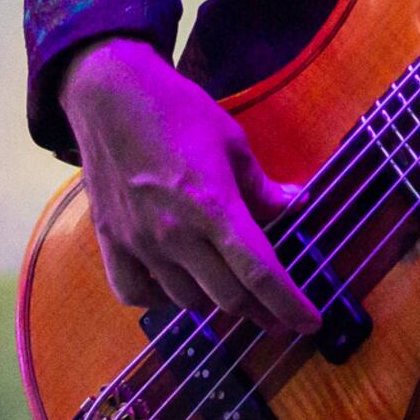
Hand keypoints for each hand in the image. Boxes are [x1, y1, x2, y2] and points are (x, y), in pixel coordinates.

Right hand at [56, 36, 319, 333]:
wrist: (109, 95)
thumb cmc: (176, 111)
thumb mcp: (232, 141)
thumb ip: (260, 186)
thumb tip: (292, 206)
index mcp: (213, 206)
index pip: (260, 273)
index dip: (290, 304)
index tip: (310, 323)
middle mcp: (176, 233)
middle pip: (229, 297)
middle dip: (261, 311)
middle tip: (277, 312)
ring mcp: (140, 243)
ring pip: (188, 300)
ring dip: (216, 301)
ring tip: (229, 289)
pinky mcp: (111, 243)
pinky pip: (137, 294)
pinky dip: (162, 299)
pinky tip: (176, 286)